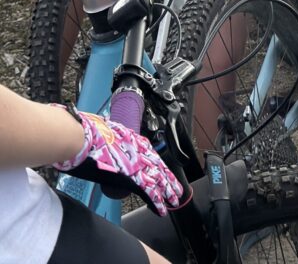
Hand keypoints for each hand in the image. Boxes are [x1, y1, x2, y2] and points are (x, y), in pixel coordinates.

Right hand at [52, 106, 183, 215]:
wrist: (80, 137)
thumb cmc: (84, 133)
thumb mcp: (100, 130)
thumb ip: (104, 135)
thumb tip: (99, 135)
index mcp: (130, 137)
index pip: (148, 153)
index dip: (156, 164)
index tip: (161, 171)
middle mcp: (137, 149)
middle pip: (158, 166)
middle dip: (167, 179)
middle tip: (175, 189)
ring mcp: (136, 163)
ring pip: (158, 179)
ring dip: (167, 192)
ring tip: (174, 200)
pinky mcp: (132, 177)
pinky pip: (149, 192)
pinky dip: (156, 202)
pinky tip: (161, 210)